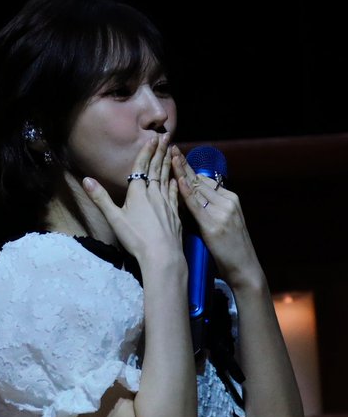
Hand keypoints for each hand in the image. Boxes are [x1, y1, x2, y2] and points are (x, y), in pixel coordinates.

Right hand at [81, 134, 184, 269]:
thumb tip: (86, 179)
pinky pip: (175, 192)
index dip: (146, 153)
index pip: (142, 168)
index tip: (152, 139)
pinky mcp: (175, 213)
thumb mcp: (114, 218)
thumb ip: (100, 198)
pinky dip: (175, 182)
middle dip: (159, 152)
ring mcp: (167, 202)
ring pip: (167, 177)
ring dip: (169, 163)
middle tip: (165, 137)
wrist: (162, 255)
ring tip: (172, 150)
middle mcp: (154, 193)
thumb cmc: (136, 237)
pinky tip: (176, 178)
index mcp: (138, 192)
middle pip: (156, 169)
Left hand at [170, 146, 262, 288]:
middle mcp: (227, 202)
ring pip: (198, 188)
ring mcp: (222, 212)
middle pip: (201, 180)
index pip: (205, 181)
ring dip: (183, 172)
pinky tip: (177, 180)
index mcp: (230, 200)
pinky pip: (197, 204)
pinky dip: (186, 191)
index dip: (190, 168)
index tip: (178, 155)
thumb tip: (188, 199)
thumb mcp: (222, 223)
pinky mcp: (214, 224)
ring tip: (171, 157)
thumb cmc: (229, 250)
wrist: (245, 268)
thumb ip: (209, 209)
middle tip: (171, 148)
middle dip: (184, 165)